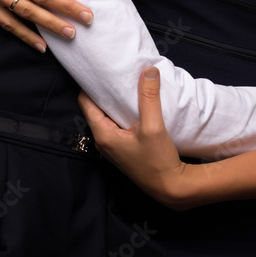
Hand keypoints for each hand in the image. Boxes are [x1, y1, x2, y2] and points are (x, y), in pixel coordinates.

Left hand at [79, 67, 191, 208]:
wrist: (170, 187)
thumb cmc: (158, 160)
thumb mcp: (154, 126)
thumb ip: (149, 97)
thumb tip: (148, 70)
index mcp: (102, 134)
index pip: (85, 102)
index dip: (90, 84)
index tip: (100, 69)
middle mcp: (102, 141)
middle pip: (95, 108)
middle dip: (103, 91)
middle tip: (115, 72)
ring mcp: (111, 146)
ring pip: (106, 116)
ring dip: (114, 102)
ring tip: (125, 84)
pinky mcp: (122, 149)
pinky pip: (115, 124)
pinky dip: (121, 112)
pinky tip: (134, 104)